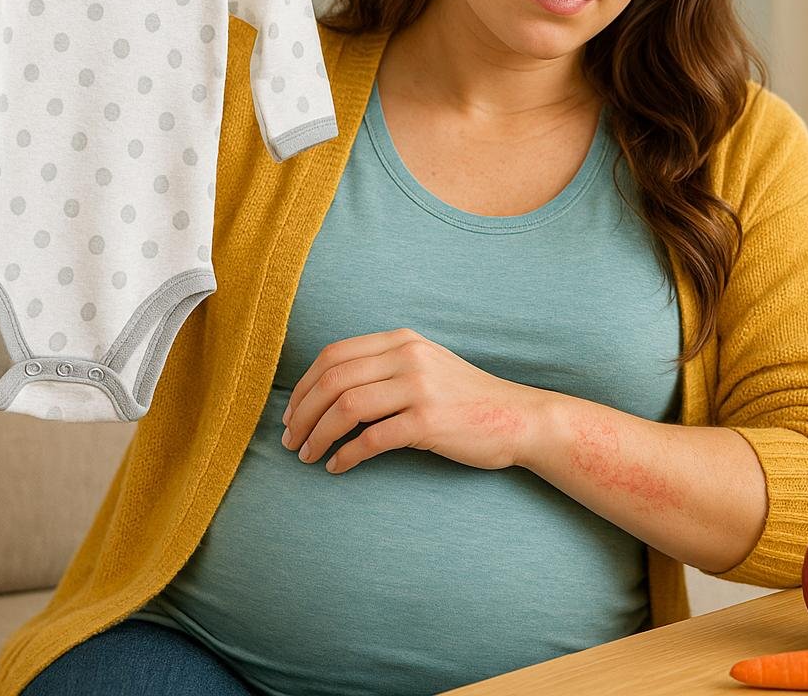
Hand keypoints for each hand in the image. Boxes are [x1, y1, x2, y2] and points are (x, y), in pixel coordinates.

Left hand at [280, 327, 546, 474]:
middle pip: (333, 380)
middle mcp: (407, 357)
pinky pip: (372, 439)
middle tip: (291, 440)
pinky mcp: (428, 421)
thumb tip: (329, 392)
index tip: (292, 413)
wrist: (517, 417)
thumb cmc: (465, 399)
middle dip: (303, 413)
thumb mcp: (425, 366)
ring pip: (346, 408)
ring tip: (307, 456)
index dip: (304, 385)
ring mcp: (418, 388)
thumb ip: (384, 368)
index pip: (333, 354)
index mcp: (401, 340)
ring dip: (318, 435)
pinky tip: (337, 467)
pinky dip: (346, 455)